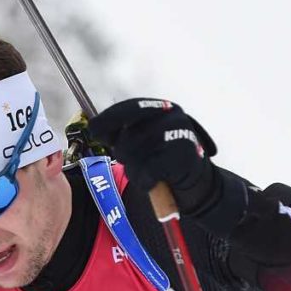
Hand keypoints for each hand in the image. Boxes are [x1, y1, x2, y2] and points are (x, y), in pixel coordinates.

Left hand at [87, 98, 217, 206]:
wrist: (197, 183)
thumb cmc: (164, 160)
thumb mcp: (143, 140)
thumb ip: (123, 132)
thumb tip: (94, 127)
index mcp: (159, 108)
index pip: (128, 109)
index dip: (108, 120)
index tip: (94, 130)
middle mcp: (171, 114)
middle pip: (128, 136)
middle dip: (124, 153)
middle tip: (130, 162)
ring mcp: (179, 132)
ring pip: (137, 155)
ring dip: (135, 171)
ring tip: (147, 174)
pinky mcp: (185, 154)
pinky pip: (150, 170)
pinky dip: (146, 181)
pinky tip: (152, 183)